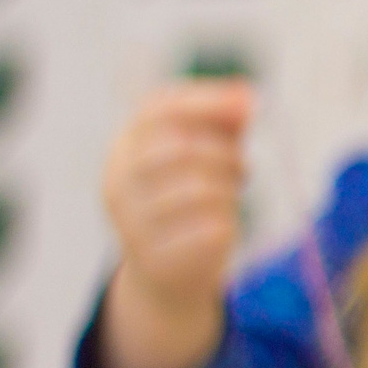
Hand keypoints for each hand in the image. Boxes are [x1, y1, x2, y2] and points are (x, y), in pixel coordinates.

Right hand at [98, 81, 251, 367]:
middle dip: (223, 151)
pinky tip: (223, 225)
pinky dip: (227, 223)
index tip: (249, 103)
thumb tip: (247, 97)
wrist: (169, 270)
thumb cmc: (191, 197)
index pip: (156, 109)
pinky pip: (207, 229)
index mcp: (124, 147)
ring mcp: (130, 221)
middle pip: (177, 147)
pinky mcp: (153, 258)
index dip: (205, 101)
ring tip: (233, 193)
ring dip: (229, 188)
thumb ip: (226, 123)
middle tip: (243, 164)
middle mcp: (117, 181)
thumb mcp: (207, 154)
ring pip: (197, 189)